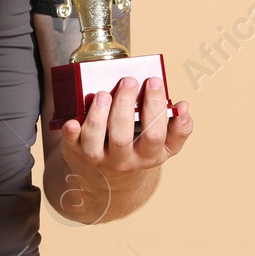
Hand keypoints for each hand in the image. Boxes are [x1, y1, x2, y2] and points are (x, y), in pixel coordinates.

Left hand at [56, 77, 192, 208]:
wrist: (109, 174)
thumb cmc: (139, 147)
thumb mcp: (163, 144)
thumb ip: (178, 128)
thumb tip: (184, 107)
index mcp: (149, 155)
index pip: (155, 134)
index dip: (155, 107)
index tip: (154, 81)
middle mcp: (124, 160)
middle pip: (123, 137)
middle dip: (125, 105)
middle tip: (128, 80)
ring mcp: (99, 158)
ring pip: (95, 141)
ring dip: (98, 116)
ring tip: (103, 93)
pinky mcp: (77, 151)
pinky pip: (72, 144)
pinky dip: (71, 132)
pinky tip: (72, 121)